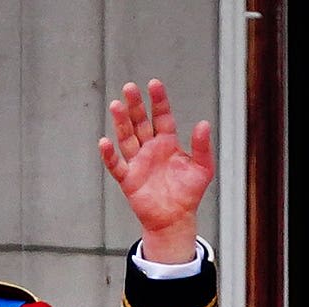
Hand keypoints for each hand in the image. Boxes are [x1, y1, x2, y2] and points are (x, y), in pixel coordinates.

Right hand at [99, 79, 214, 262]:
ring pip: (126, 138)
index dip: (158, 101)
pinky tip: (105, 142)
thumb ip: (201, 146)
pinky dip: (109, 155)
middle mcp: (150, 149)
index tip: (154, 84)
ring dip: (121, 123)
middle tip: (129, 87)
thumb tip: (203, 123)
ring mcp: (138, 162)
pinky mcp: (128, 179)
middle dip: (135, 106)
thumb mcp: (202, 168)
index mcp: (167, 142)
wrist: (175, 219)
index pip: (162, 116)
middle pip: (140, 122)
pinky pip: (116, 165)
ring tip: (116, 105)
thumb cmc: (189, 194)